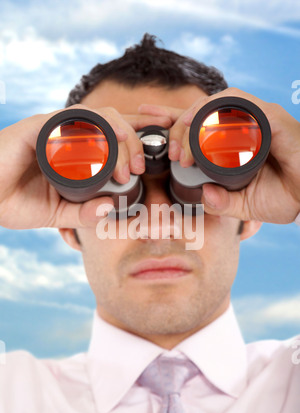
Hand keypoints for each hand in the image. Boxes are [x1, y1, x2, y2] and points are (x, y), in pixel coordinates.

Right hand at [0, 105, 171, 229]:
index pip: (112, 135)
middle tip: (139, 167)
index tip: (156, 152)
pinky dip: (92, 128)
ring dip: (120, 135)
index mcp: (75, 151)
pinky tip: (107, 142)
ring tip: (128, 164)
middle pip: (112, 123)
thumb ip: (83, 213)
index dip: (138, 137)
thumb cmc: (14, 202)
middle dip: (135, 139)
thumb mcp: (57, 213)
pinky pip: (70, 120)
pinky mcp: (38, 128)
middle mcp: (67, 135)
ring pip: (97, 117)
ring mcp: (54, 129)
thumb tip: (111, 211)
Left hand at [140, 89, 299, 223]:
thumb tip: (204, 196)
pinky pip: (246, 109)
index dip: (172, 116)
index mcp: (235, 138)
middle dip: (178, 123)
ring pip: (220, 104)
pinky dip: (225, 118)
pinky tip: (209, 134)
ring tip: (184, 146)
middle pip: (203, 107)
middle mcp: (245, 122)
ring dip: (196, 121)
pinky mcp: (274, 119)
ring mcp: (260, 117)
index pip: (199, 120)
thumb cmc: (285, 197)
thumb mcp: (246, 205)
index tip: (146, 116)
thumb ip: (224, 202)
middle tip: (168, 149)